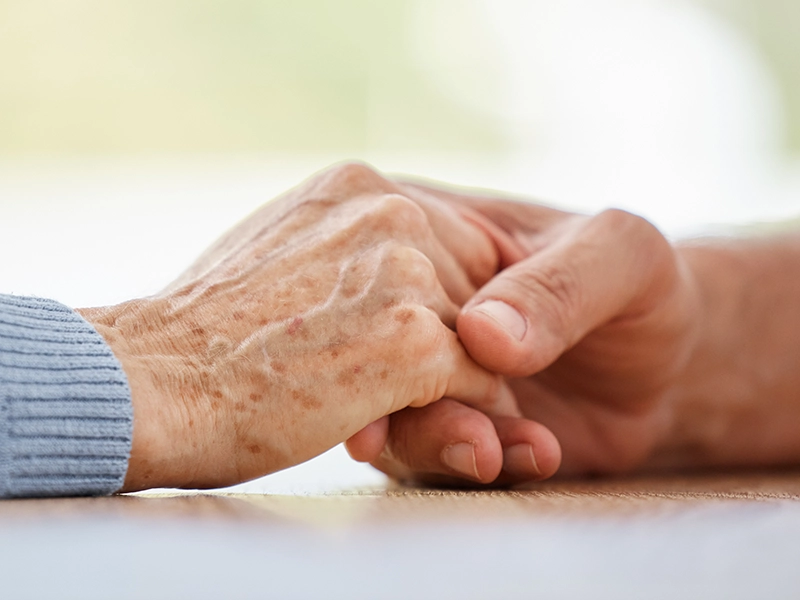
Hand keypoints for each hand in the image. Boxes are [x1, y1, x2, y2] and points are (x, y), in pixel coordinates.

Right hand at [78, 164, 515, 491]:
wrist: (153, 381)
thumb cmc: (204, 333)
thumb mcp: (281, 248)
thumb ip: (344, 245)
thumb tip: (381, 265)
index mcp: (360, 187)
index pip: (450, 243)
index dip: (442, 299)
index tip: (416, 341)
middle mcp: (392, 212)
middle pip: (475, 288)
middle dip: (458, 338)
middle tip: (421, 380)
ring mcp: (406, 274)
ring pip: (484, 339)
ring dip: (461, 379)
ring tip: (416, 405)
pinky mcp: (414, 342)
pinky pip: (482, 383)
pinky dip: (463, 412)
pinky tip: (413, 422)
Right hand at [348, 181, 702, 484]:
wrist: (666, 368)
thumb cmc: (643, 286)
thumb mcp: (622, 257)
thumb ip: (558, 286)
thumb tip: (481, 332)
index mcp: (433, 231)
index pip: (374, 264)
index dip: (372, 318)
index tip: (394, 368)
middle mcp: (415, 302)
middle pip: (368, 348)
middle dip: (400, 400)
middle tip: (470, 437)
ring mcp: (426, 367)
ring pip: (391, 412)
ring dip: (440, 441)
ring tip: (494, 452)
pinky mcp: (446, 423)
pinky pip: (437, 455)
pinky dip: (480, 462)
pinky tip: (535, 453)